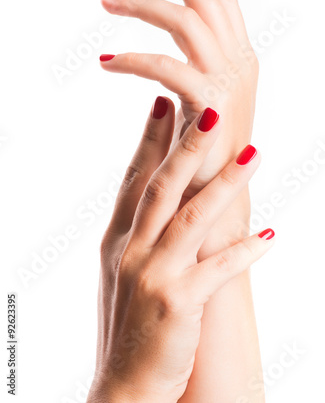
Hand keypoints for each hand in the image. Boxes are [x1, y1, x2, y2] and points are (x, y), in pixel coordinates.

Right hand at [87, 98, 274, 402]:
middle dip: (188, 146)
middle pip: (163, 188)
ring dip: (226, 186)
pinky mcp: (178, 304)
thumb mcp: (122, 269)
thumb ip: (139, 230)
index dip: (150, 140)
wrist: (123, 386)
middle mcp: (131, 251)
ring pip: (192, 220)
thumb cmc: (127, 322)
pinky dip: (244, 251)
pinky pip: (218, 270)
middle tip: (210, 110)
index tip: (165, 103)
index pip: (135, 179)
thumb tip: (160, 195)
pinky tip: (270, 234)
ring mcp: (153, 276)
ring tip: (255, 156)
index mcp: (118, 239)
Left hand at [100, 0, 257, 198]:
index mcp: (237, 57)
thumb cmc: (207, 151)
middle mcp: (238, 60)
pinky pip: (168, 67)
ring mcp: (228, 80)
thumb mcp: (203, 104)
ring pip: (186, 20)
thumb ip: (191, 74)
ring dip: (141, 5)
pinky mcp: (211, 103)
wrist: (219, 196)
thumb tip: (162, 61)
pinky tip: (106, 62)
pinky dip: (134, 60)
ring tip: (104, 0)